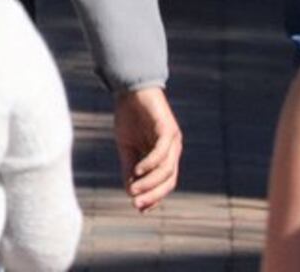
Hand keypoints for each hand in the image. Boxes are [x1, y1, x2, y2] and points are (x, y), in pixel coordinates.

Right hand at [114, 83, 181, 209]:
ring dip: (150, 182)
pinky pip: (162, 152)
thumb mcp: (126, 146)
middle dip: (153, 194)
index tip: (139, 208)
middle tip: (136, 204)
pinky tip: (138, 170)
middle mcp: (173, 150)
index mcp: (165, 155)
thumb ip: (130, 168)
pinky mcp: (168, 129)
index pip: (165, 182)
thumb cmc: (129, 117)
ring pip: (166, 169)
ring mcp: (172, 140)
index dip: (154, 196)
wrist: (130, 90)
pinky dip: (150, 163)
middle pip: (169, 180)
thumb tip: (130, 192)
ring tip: (134, 189)